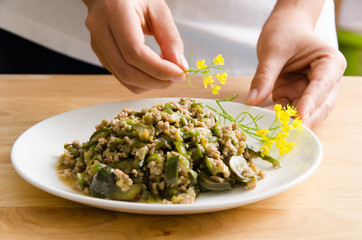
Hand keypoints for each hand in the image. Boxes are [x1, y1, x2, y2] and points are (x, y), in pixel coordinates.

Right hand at [83, 0, 187, 92]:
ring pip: (123, 77)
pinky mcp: (100, 54)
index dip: (159, 69)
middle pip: (126, 70)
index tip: (180, 74)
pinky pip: (121, 76)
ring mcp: (96, 44)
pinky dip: (141, 80)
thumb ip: (170, 38)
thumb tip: (180, 67)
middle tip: (176, 78)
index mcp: (115, 12)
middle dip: (156, 81)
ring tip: (167, 74)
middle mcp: (99, 29)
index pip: (135, 52)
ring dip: (149, 83)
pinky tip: (154, 70)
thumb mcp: (158, 9)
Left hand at [245, 5, 345, 127]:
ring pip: (302, 113)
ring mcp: (309, 91)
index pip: (322, 86)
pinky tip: (262, 119)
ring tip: (269, 127)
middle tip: (285, 131)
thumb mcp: (273, 50)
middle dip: (302, 118)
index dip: (311, 103)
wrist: (284, 28)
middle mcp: (325, 81)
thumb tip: (253, 101)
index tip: (300, 118)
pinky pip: (286, 110)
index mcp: (330, 64)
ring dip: (286, 121)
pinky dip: (275, 116)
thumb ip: (265, 75)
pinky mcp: (294, 96)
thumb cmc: (284, 33)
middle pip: (319, 106)